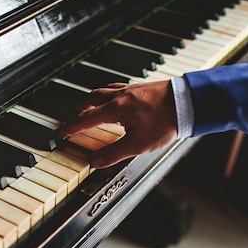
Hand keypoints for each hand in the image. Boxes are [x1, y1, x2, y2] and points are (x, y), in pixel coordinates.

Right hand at [54, 80, 177, 167]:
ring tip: (92, 103)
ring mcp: (132, 89)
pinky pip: (120, 86)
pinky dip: (112, 92)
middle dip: (81, 107)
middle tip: (75, 113)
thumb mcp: (138, 144)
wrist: (188, 102)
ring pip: (105, 90)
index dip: (70, 128)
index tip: (59, 133)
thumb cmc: (165, 122)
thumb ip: (114, 153)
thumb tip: (95, 161)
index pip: (85, 120)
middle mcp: (120, 96)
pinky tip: (119, 97)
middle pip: (92, 98)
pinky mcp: (143, 87)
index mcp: (115, 110)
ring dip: (95, 97)